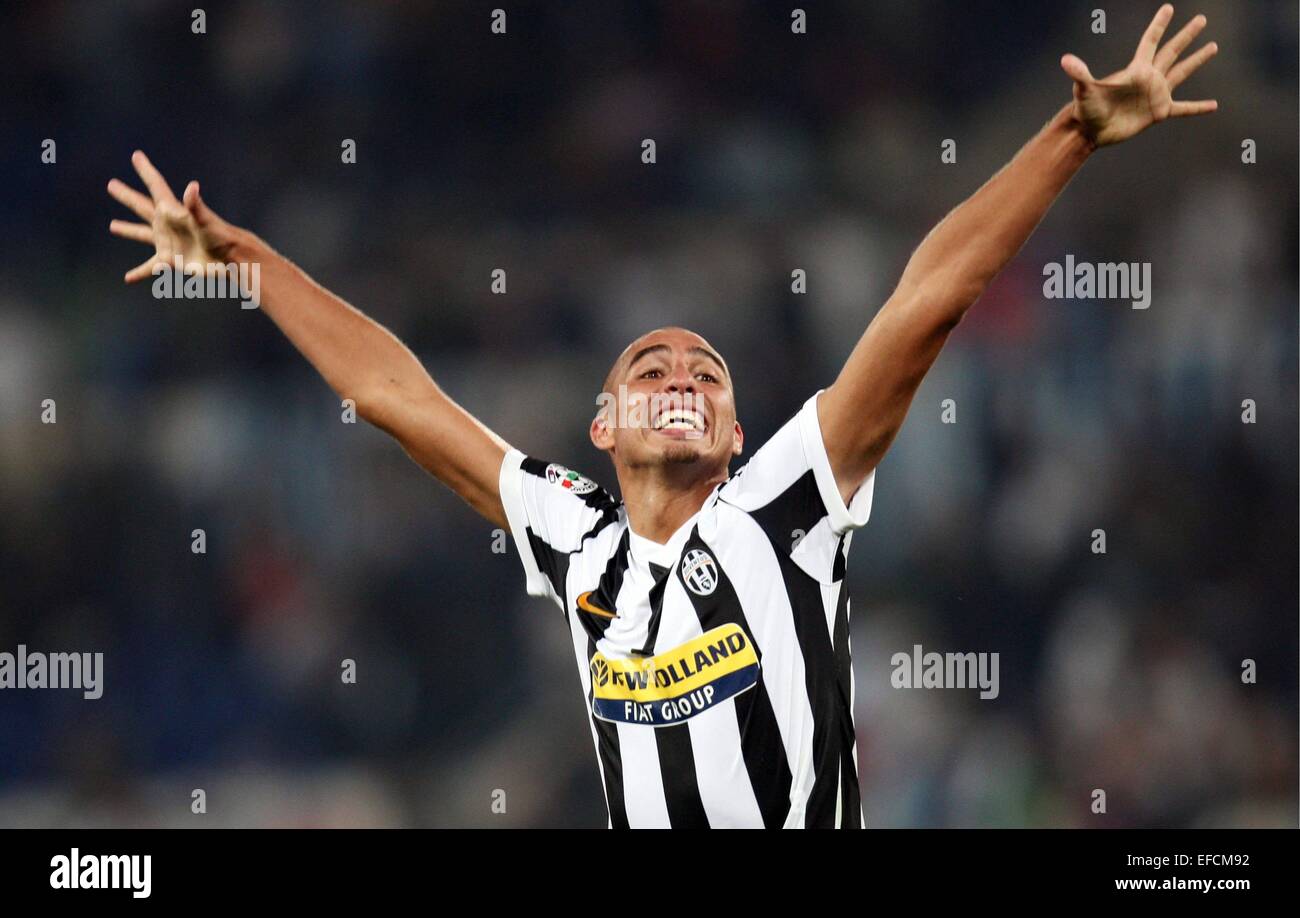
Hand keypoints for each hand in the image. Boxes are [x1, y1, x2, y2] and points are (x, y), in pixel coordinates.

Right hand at [107, 151, 242, 282]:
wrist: (230, 259)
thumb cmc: (220, 237)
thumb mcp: (205, 219)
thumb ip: (195, 204)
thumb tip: (192, 186)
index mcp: (172, 210)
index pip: (156, 185)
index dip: (146, 170)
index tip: (136, 156)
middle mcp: (167, 224)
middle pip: (141, 206)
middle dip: (127, 196)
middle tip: (111, 184)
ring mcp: (168, 242)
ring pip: (142, 234)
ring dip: (128, 230)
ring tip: (113, 225)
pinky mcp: (171, 260)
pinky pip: (150, 267)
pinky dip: (139, 272)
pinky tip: (128, 278)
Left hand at [1061, 4, 1217, 147]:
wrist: (1091, 131)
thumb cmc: (1086, 109)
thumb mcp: (1084, 90)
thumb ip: (1079, 74)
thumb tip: (1065, 60)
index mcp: (1136, 70)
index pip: (1150, 41)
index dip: (1159, 25)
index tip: (1168, 8)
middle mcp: (1149, 78)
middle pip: (1172, 51)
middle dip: (1187, 35)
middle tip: (1201, 19)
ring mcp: (1155, 95)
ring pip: (1181, 73)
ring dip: (1197, 60)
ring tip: (1213, 47)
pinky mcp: (1158, 113)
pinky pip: (1183, 109)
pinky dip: (1198, 107)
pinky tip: (1213, 106)